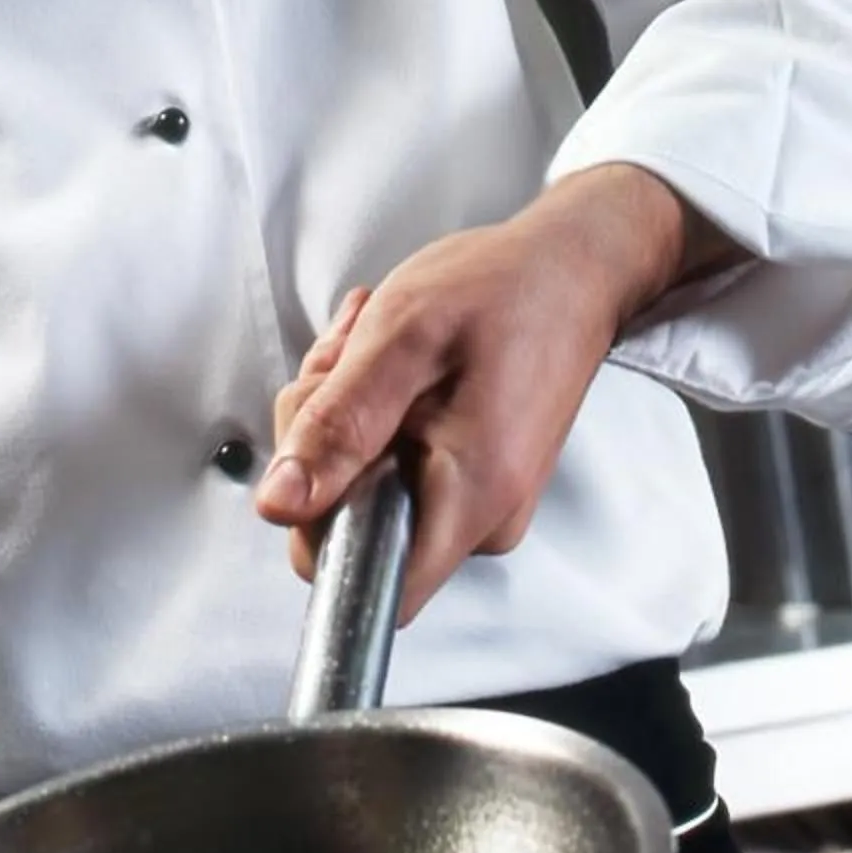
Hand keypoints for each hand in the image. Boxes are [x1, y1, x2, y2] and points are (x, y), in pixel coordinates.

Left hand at [258, 166, 732, 620]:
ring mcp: (478, 505)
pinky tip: (386, 364)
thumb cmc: (503, 291)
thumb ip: (337, 427)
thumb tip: (279, 504)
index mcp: (471, 498)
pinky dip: (369, 416)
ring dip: (342, 417)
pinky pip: (387, 470)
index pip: (365, 582)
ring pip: (360, 491)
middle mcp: (482, 521)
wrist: (572, 270)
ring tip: (370, 351)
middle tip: (345, 366)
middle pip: (350, 528)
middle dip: (322, 444)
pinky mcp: (469, 482)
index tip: (323, 446)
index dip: (318, 525)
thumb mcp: (400, 341)